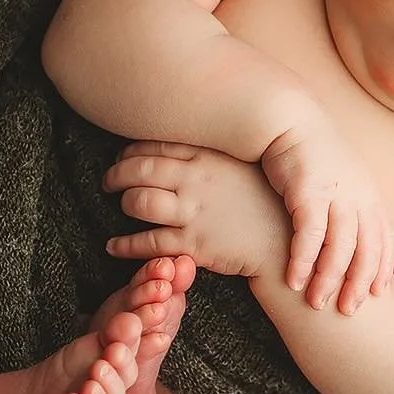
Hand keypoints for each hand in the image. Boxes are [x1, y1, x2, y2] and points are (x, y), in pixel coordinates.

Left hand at [103, 141, 286, 278]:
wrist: (284, 240)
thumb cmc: (266, 201)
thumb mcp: (241, 167)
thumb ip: (212, 157)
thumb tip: (185, 149)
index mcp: (207, 157)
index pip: (155, 147)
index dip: (131, 152)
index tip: (123, 157)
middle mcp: (195, 181)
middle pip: (139, 171)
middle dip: (116, 174)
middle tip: (109, 180)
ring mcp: (193, 212)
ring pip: (139, 202)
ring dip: (122, 203)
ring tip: (119, 205)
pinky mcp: (193, 243)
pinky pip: (147, 243)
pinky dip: (124, 245)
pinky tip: (113, 246)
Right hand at [260, 115, 393, 313]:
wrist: (285, 119)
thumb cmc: (308, 155)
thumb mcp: (339, 180)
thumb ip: (347, 208)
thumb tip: (347, 238)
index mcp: (369, 194)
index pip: (384, 240)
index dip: (382, 270)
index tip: (376, 296)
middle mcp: (358, 196)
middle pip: (367, 250)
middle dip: (358, 284)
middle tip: (347, 311)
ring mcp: (336, 194)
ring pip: (340, 248)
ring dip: (328, 279)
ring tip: (317, 304)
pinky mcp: (308, 191)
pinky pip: (309, 235)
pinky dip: (303, 261)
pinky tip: (293, 281)